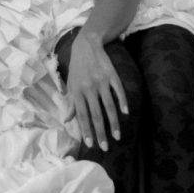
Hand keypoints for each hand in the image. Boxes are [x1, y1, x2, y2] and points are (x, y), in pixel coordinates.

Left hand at [64, 33, 127, 150]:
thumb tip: (67, 120)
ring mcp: (101, 81)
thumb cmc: (77, 67)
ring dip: (113, 123)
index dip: (86, 130)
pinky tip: (126, 113)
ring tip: (117, 136)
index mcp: (77, 91)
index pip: (82, 115)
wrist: (87, 45)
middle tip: (105, 147)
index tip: (91, 144)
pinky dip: (123, 102)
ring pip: (109, 106)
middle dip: (101, 132)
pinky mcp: (112, 75)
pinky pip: (118, 90)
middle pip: (96, 114)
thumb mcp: (71, 84)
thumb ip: (71, 103)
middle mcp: (89, 88)